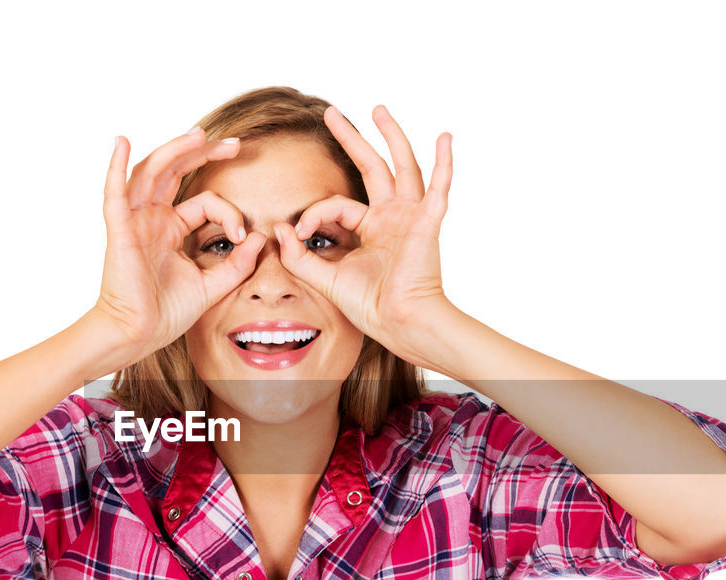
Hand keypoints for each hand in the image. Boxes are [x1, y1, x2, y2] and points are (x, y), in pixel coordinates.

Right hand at [92, 128, 267, 358]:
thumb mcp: (212, 285)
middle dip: (203, 153)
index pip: (204, 202)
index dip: (228, 212)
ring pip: (152, 172)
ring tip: (198, 134)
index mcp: (171, 229)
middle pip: (176, 172)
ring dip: (173, 150)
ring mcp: (135, 222)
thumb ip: (237, 264)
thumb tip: (260, 237)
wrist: (137, 335)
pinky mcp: (120, 231)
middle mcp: (152, 219)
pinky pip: (114, 193)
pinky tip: (121, 142)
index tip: (242, 233)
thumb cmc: (166, 313)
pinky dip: (116, 166)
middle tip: (233, 143)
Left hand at [270, 104, 454, 367]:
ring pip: (402, 166)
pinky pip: (439, 187)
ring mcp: (411, 216)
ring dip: (391, 136)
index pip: (337, 205)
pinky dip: (444, 162)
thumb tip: (280, 229)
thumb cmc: (370, 306)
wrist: (400, 323)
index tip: (299, 232)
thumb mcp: (325, 278)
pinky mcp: (427, 222)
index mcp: (371, 229)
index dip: (314, 214)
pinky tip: (445, 137)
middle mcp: (392, 217)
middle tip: (331, 113)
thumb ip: (299, 257)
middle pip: (371, 167)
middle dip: (351, 139)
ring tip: (378, 109)